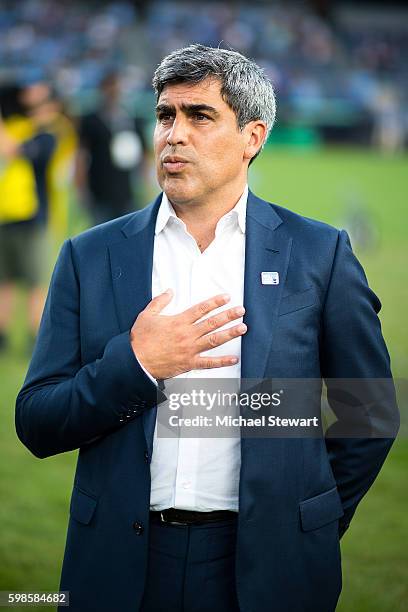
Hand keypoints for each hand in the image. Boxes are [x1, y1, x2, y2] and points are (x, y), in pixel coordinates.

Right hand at [130, 289, 246, 379]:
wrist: (136, 361)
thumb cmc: (140, 339)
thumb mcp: (146, 315)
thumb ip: (159, 302)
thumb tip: (169, 291)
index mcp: (178, 321)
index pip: (201, 309)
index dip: (215, 302)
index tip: (226, 297)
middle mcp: (187, 334)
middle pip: (212, 322)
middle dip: (228, 315)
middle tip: (241, 310)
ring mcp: (190, 349)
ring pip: (214, 340)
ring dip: (230, 333)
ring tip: (243, 328)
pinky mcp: (189, 363)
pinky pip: (209, 363)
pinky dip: (222, 361)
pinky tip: (234, 359)